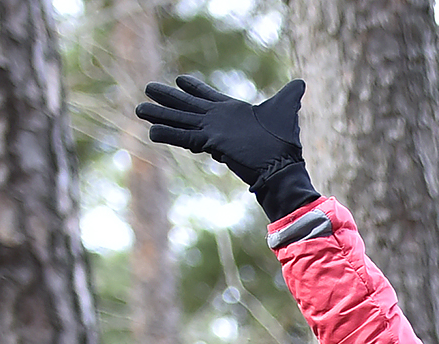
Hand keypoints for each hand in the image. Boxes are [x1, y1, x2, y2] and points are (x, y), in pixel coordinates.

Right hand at [135, 74, 317, 221]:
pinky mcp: (211, 144)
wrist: (282, 168)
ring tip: (138, 109)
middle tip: (148, 88)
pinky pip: (185, 138)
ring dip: (160, 115)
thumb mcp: (286, 110)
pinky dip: (169, 134)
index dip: (195, 88)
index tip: (181, 79)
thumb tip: (300, 83)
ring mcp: (213, 132)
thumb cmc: (284, 143)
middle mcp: (218, 121)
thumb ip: (290, 95)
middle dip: (168, 98)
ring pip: (181, 121)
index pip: (208, 97)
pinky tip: (152, 132)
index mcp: (231, 111)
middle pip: (187, 106)